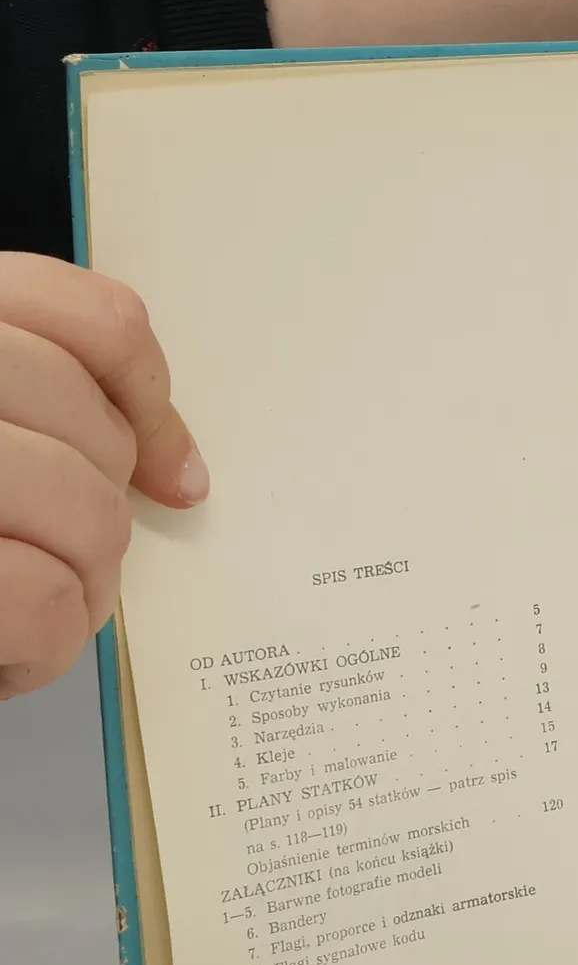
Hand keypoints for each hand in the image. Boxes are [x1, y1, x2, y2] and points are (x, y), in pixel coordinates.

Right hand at [0, 256, 205, 697]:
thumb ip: (42, 409)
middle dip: (107, 511)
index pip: (94, 322)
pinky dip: (49, 636)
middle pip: (96, 434)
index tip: (165, 466)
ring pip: (86, 512)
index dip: (147, 394)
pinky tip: (12, 642)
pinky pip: (43, 597)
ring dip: (86, 579)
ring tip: (35, 599)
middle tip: (66, 553)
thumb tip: (175, 468)